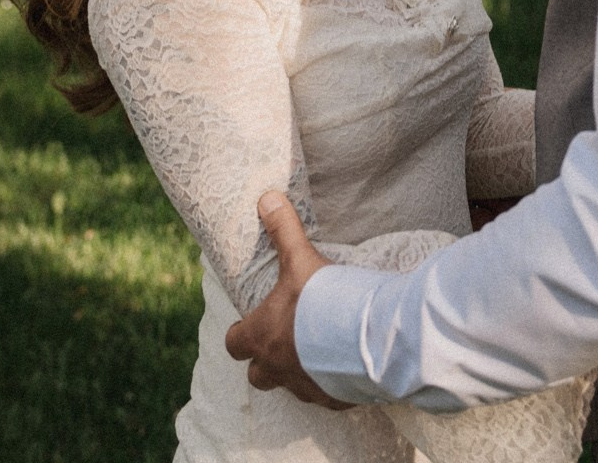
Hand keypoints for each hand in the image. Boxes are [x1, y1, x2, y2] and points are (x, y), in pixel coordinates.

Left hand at [223, 192, 351, 409]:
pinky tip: (344, 369)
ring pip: (290, 387)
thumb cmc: (323, 300)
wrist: (364, 338)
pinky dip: (330, 385)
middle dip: (264, 362)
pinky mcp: (331, 399)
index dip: (239, 335)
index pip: (234, 344)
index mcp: (261, 336)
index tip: (248, 326)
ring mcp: (303, 387)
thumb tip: (266, 198)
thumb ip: (283, 230)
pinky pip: (325, 397)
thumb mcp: (300, 260)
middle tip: (282, 341)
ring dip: (297, 373)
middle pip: (256, 376)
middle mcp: (276, 368)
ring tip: (316, 354)